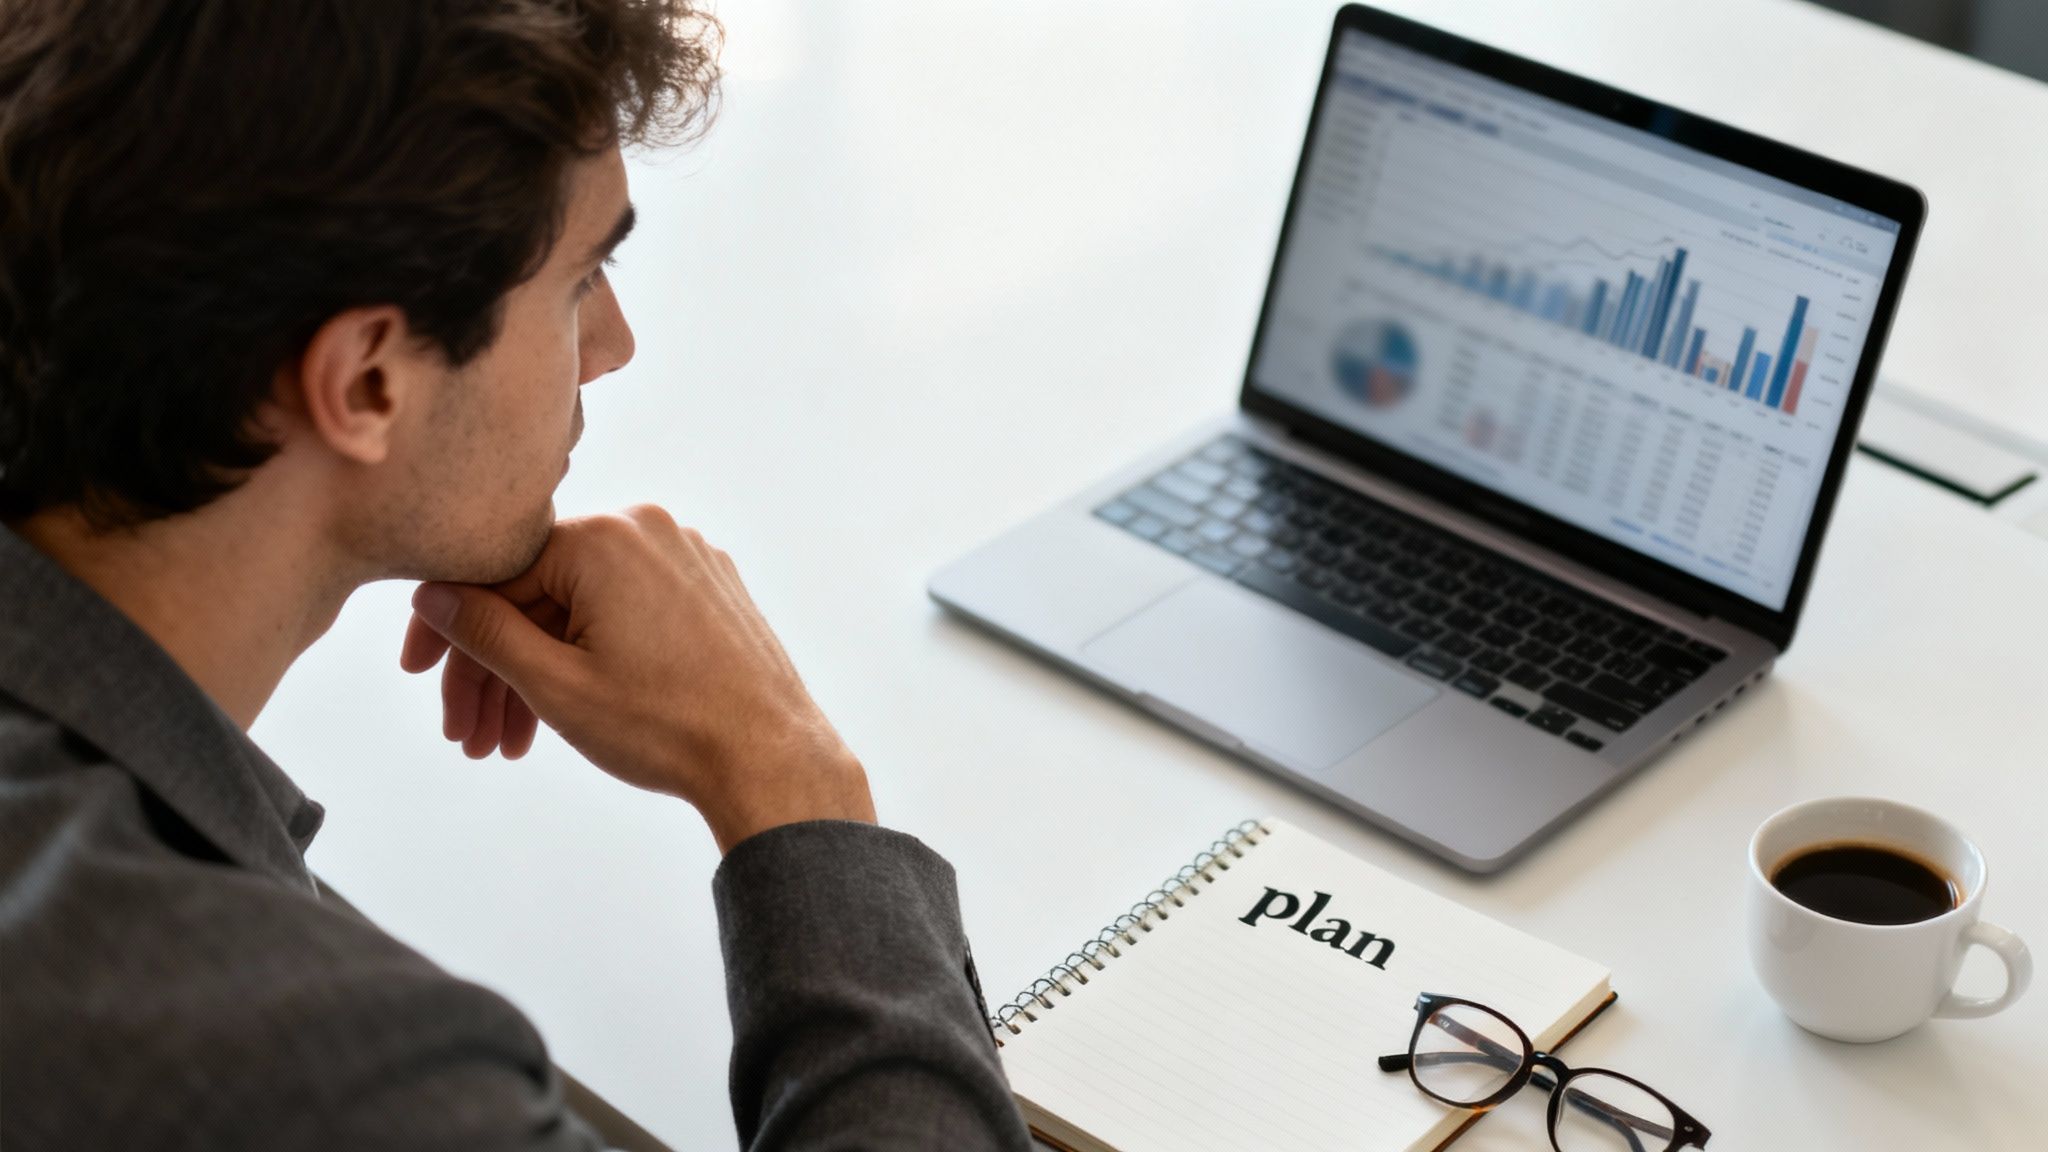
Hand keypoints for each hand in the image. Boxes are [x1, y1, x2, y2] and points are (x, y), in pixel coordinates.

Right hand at [399, 505, 874, 852]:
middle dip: (495, 669)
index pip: (494, 572)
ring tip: (507, 746)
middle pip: (538, 593)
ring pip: (580, 607)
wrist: (773, 758)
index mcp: (603, 537)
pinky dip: (589, 657)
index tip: (419, 677)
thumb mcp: (555, 684)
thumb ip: (485, 633)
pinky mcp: (709, 586)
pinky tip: (564, 714)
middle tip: (466, 738)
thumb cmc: (667, 726)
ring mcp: (685, 555)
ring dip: (538, 673)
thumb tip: (431, 594)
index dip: (448, 629)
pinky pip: (626, 611)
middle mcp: (647, 528)